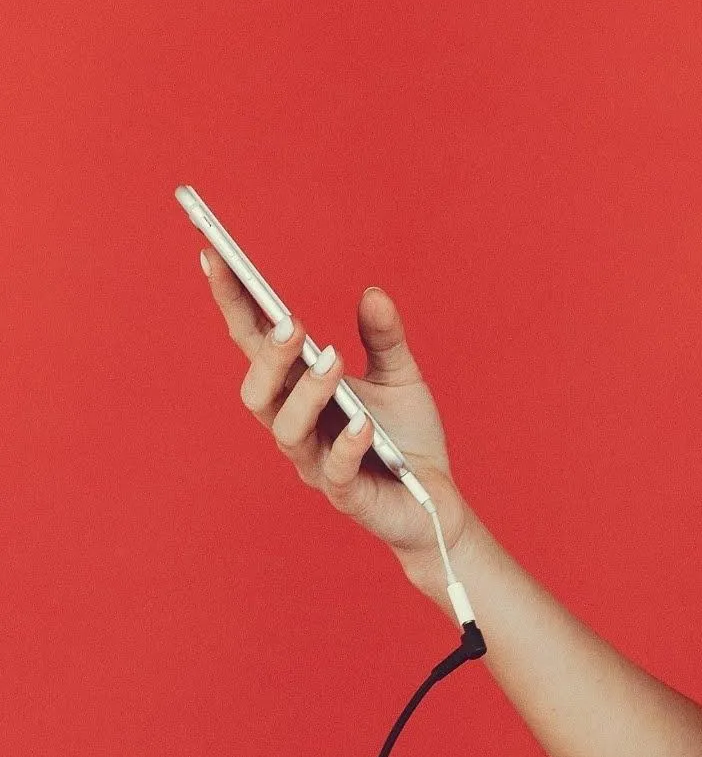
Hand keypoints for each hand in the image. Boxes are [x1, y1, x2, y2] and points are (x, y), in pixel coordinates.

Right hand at [201, 254, 473, 617]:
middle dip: (267, 356)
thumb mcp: (401, 376)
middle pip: (256, 393)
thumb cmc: (405, 438)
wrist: (433, 500)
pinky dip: (347, 444)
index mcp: (299, 391)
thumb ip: (384, 336)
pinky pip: (336, 472)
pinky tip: (363, 422)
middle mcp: (296, 427)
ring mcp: (316, 463)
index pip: (253, 344)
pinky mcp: (347, 494)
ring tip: (333, 360)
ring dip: (306, 392)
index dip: (232, 303)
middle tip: (291, 321)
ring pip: (287, 430)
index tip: (213, 256)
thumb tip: (372, 292)